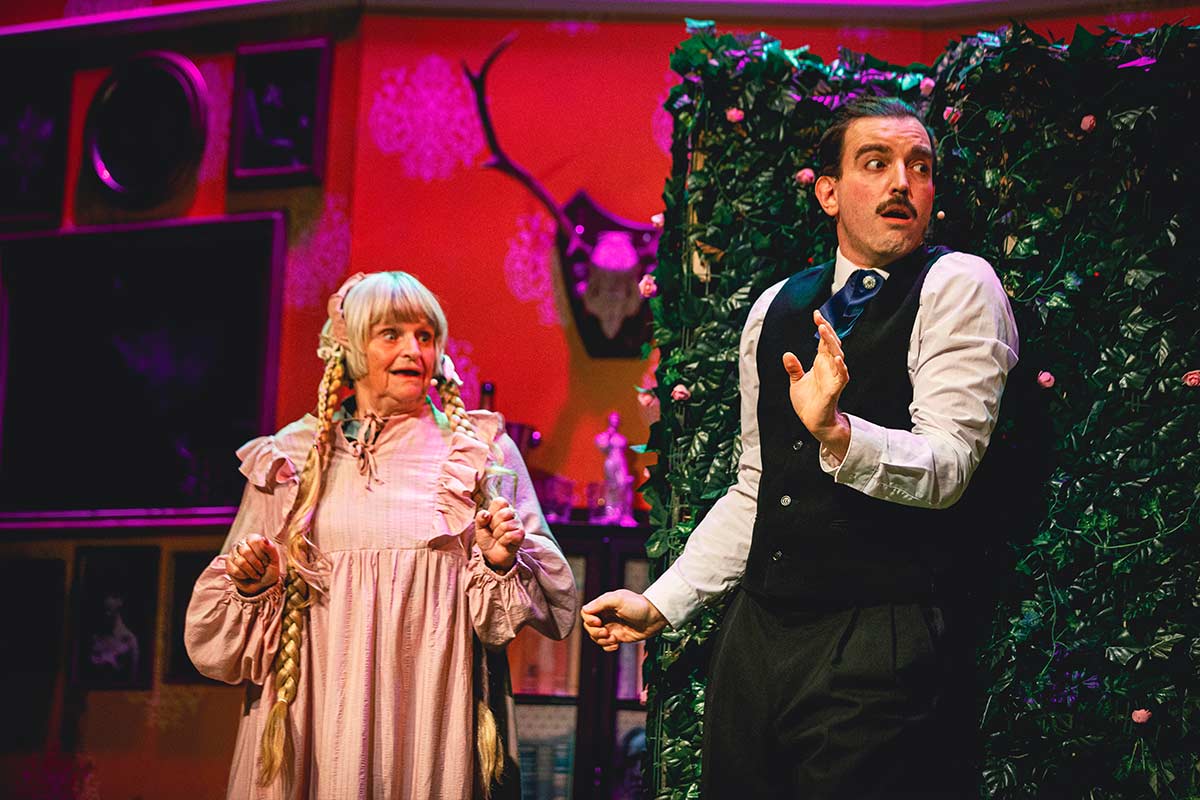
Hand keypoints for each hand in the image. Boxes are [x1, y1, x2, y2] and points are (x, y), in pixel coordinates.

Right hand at [225, 534, 279, 595]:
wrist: (262, 584)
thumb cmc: (269, 570)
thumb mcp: (274, 560)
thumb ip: (271, 548)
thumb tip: (264, 539)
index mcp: (253, 539)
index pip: (254, 541)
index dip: (262, 553)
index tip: (267, 561)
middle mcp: (242, 544)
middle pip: (246, 551)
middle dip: (257, 564)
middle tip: (262, 569)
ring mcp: (233, 554)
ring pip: (240, 562)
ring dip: (251, 571)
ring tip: (256, 573)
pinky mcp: (228, 564)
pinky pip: (234, 570)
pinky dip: (244, 576)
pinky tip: (247, 575)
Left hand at [474, 498, 524, 571]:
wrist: (492, 554)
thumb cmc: (488, 538)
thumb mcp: (479, 528)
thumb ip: (480, 518)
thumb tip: (486, 513)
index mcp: (502, 508)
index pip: (500, 501)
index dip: (492, 512)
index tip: (489, 520)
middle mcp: (512, 513)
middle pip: (503, 513)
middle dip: (494, 525)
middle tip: (493, 531)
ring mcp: (518, 524)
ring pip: (505, 526)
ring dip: (498, 535)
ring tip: (498, 537)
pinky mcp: (521, 535)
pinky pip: (510, 535)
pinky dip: (503, 541)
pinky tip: (504, 542)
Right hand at [581, 590, 667, 651]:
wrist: (655, 618)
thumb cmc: (638, 605)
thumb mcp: (618, 599)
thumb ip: (601, 603)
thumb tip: (585, 609)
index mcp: (604, 605)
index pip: (586, 613)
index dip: (589, 620)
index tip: (598, 622)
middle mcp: (606, 616)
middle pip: (589, 627)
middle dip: (595, 632)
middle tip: (606, 632)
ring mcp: (611, 627)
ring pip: (596, 638)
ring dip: (602, 641)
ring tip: (613, 639)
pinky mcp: (618, 637)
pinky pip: (605, 645)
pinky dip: (607, 647)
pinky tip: (616, 644)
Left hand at [782, 309, 851, 459]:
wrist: (813, 421)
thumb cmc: (808, 402)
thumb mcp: (796, 382)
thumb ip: (793, 368)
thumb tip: (787, 355)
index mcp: (821, 363)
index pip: (823, 341)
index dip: (822, 327)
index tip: (816, 314)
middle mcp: (830, 367)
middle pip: (831, 344)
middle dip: (827, 331)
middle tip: (820, 319)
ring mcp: (834, 376)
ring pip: (837, 355)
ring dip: (831, 343)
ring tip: (824, 330)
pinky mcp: (836, 388)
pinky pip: (842, 375)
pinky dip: (841, 366)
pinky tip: (837, 358)